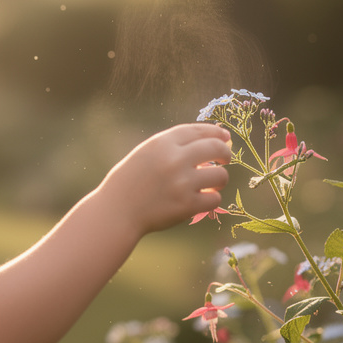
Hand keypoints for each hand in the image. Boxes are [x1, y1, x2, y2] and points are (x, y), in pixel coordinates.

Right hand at [96, 123, 231, 235]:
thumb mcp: (146, 153)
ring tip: (212, 184)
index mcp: (162, 143)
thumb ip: (173, 145)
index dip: (216, 132)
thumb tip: (211, 139)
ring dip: (220, 179)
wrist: (117, 211)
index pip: (199, 131)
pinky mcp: (186, 205)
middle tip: (225, 159)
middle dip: (225, 153)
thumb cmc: (130, 181)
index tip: (225, 137)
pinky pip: (214, 199)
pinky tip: (203, 199)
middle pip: (215, 148)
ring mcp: (182, 183)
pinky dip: (211, 199)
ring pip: (221, 175)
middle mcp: (174, 160)